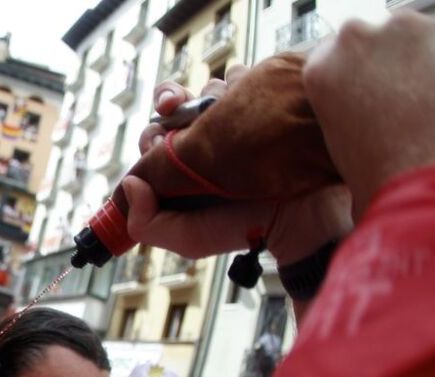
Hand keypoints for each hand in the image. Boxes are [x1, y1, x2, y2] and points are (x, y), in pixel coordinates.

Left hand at [128, 70, 352, 266]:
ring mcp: (240, 122)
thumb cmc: (248, 229)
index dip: (152, 134)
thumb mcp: (188, 239)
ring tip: (214, 107)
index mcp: (187, 170)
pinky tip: (240, 98)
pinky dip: (237, 81)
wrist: (305, 216)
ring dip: (205, 92)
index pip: (158, 138)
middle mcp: (211, 143)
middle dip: (170, 101)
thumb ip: (148, 222)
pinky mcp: (266, 106)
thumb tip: (129, 183)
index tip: (156, 141)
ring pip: (208, 89)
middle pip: (178, 106)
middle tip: (173, 108)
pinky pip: (243, 78)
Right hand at [303, 12, 434, 217]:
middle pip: (377, 42)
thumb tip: (369, 136)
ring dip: (428, 66)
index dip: (356, 81)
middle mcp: (364, 39)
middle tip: (406, 111)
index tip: (369, 100)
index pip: (334, 58)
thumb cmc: (388, 187)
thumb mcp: (343, 163)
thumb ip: (351, 128)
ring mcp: (416, 32)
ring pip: (421, 38)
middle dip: (391, 69)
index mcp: (325, 70)